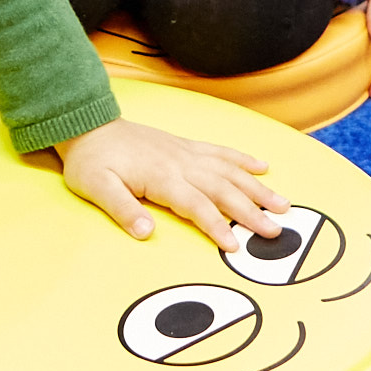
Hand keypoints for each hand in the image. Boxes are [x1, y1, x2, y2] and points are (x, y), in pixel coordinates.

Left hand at [54, 117, 285, 252]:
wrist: (88, 124)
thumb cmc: (91, 160)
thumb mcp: (95, 188)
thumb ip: (122, 209)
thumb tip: (146, 233)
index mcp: (161, 177)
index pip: (197, 206)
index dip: (217, 226)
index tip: (236, 246)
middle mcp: (180, 164)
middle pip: (223, 189)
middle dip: (252, 211)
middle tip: (276, 230)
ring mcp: (186, 153)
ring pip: (229, 171)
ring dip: (257, 187)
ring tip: (283, 204)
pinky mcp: (185, 146)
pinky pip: (220, 151)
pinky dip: (242, 158)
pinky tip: (262, 165)